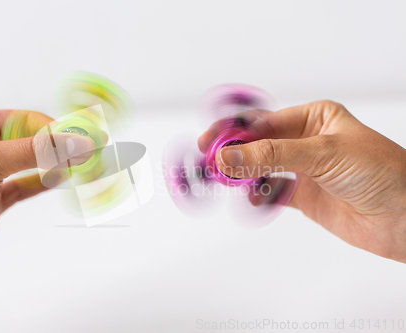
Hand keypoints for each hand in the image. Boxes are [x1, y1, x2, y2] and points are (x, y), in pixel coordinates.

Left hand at [0, 110, 94, 286]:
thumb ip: (36, 151)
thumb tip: (76, 143)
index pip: (26, 120)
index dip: (57, 128)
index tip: (83, 136)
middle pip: (32, 141)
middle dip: (60, 146)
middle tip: (89, 149)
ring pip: (32, 164)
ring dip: (57, 164)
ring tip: (84, 164)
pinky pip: (27, 187)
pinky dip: (46, 183)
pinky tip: (63, 178)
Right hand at [199, 100, 405, 262]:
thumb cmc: (382, 173)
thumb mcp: (323, 154)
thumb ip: (273, 156)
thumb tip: (230, 156)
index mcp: (315, 118)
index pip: (265, 121)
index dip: (235, 131)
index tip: (212, 141)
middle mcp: (306, 141)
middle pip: (259, 144)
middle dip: (234, 152)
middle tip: (209, 161)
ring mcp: (304, 169)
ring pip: (261, 168)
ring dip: (242, 174)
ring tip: (223, 181)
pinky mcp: (305, 196)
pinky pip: (271, 192)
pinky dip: (258, 196)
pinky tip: (252, 199)